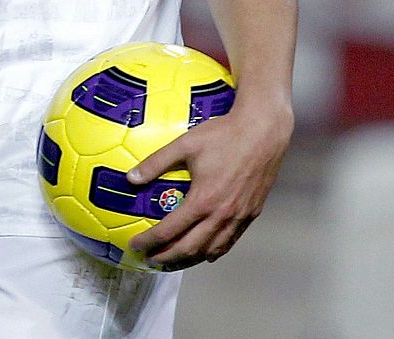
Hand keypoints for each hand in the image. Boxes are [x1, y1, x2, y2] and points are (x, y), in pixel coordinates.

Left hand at [125, 100, 292, 269]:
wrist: (263, 132)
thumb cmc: (222, 136)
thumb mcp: (184, 145)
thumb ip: (155, 163)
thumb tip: (130, 178)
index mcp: (203, 200)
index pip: (170, 231)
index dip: (150, 241)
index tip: (135, 246)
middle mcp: (222, 215)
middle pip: (190, 248)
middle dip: (167, 257)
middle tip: (149, 259)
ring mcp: (240, 217)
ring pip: (212, 249)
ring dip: (190, 259)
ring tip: (173, 261)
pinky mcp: (252, 213)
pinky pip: (231, 241)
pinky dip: (214, 251)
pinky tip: (205, 252)